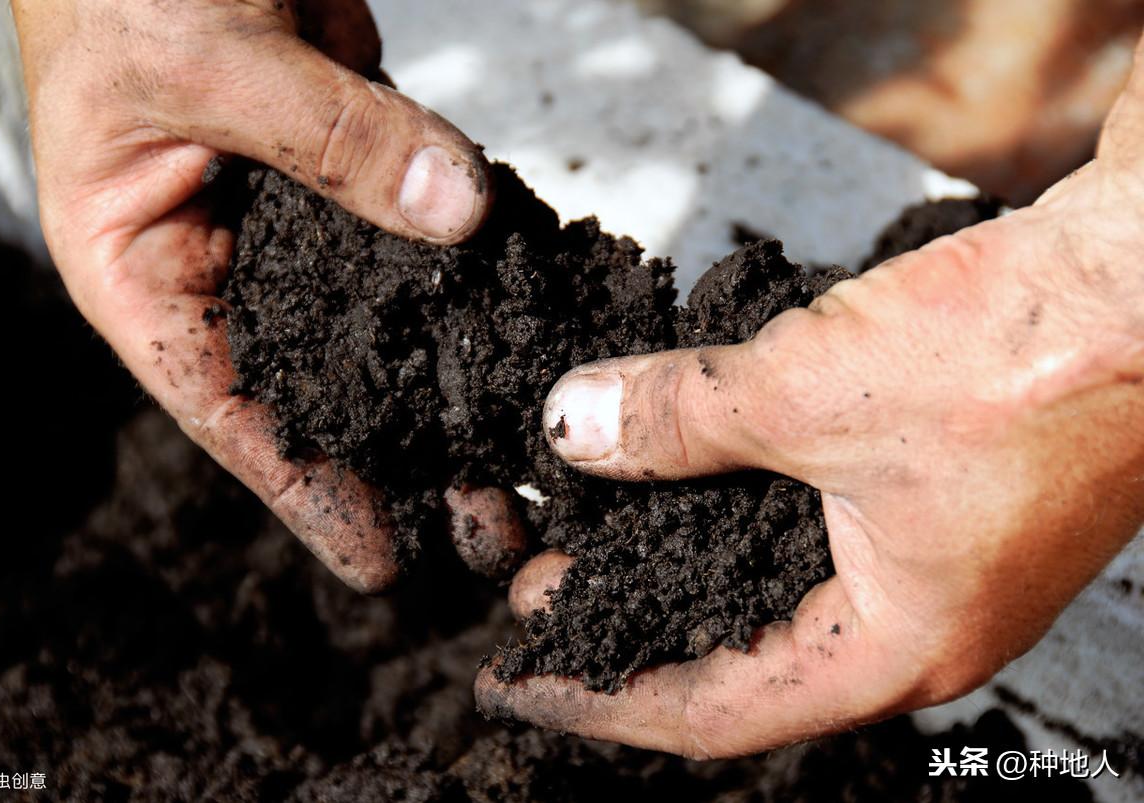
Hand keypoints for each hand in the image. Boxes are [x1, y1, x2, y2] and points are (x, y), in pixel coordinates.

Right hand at [13, 0, 512, 590]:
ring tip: (522, 453)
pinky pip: (424, 230)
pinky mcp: (358, 160)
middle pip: (320, 384)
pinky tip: (527, 328)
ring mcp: (298, 213)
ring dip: (450, 382)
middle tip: (490, 525)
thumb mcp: (205, 61)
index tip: (382, 562)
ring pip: (382, 319)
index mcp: (145, 268)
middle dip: (403, 457)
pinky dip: (473, 277)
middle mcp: (223, 258)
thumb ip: (329, 139)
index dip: (305, 492)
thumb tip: (457, 212)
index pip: (228, 410)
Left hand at [476, 41, 1143, 756]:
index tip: (522, 678)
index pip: (711, 710)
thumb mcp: (810, 392)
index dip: (603, 697)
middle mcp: (919, 625)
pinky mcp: (944, 494)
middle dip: (634, 622)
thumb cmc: (1027, 356)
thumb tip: (572, 425)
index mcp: (896, 649)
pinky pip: (814, 523)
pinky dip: (738, 504)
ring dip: (682, 556)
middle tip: (544, 592)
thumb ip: (677, 418)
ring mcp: (938, 560)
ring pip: (775, 585)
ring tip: (596, 529)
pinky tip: (689, 467)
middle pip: (740, 654)